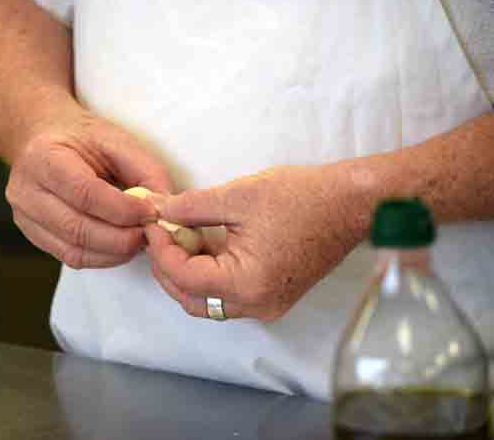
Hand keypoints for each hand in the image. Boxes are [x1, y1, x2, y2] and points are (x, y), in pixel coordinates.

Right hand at [7, 110, 172, 268]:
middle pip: (77, 228)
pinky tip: (120, 245)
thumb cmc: (82, 138)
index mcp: (44, 157)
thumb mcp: (117, 141)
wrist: (42, 139)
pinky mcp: (33, 235)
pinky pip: (70, 257)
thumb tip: (165, 207)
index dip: (122, 209)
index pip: (85, 193)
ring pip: (74, 250)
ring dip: (115, 251)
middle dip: (122, 237)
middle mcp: (26, 190)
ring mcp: (24, 217)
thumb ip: (145, 170)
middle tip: (150, 233)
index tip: (151, 212)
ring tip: (138, 239)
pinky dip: (102, 257)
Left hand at [145, 165, 366, 320]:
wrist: (350, 204)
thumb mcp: (237, 197)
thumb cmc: (302, 198)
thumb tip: (160, 211)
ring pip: (208, 301)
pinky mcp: (273, 297)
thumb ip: (191, 208)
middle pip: (191, 299)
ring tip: (181, 235)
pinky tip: (204, 243)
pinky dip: (209, 274)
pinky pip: (228, 295)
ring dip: (187, 272)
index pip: (185, 278)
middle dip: (168, 266)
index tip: (153, 223)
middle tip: (160, 233)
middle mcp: (256, 306)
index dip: (161, 250)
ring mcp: (266, 306)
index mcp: (247, 284)